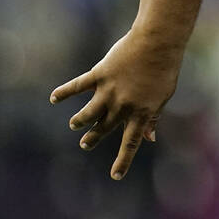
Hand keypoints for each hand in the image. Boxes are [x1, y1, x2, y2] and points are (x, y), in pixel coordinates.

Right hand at [49, 30, 180, 179]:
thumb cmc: (164, 68)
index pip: (131, 142)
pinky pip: (78, 86)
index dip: (123, 160)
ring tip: (75, 125)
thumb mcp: (163, 96)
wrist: (158, 42)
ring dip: (80, 121)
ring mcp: (110, 91)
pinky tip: (54, 98)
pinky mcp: (99, 75)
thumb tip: (150, 138)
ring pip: (88, 113)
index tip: (115, 176)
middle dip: (93, 138)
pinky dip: (64, 92)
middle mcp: (123, 106)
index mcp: (141, 112)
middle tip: (86, 144)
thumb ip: (153, 117)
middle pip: (104, 128)